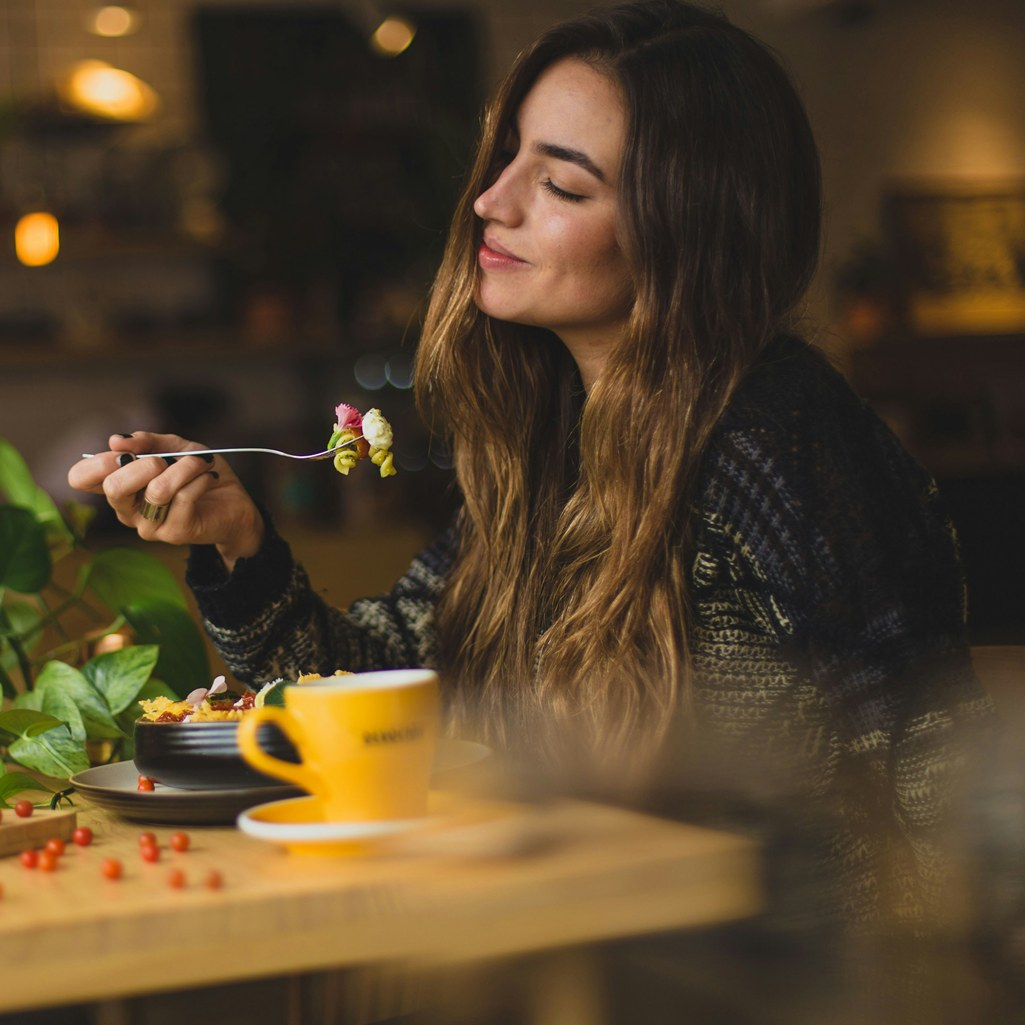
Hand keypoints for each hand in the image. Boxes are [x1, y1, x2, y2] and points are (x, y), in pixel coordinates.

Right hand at [67, 432, 264, 569]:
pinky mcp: (175, 533)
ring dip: (185, 468)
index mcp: (119, 487)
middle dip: (143, 464)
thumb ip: (147, 441)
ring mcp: (149, 526)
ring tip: (202, 462)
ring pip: (157, 490)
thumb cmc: (199, 474)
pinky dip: (200, 478)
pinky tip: (210, 477)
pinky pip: (184, 497)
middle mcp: (127, 510)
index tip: (126, 451)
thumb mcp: (174, 448)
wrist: (235, 503)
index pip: (81, 478)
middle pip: (113, 487)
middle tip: (165, 460)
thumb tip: (116, 441)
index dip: (98, 461)